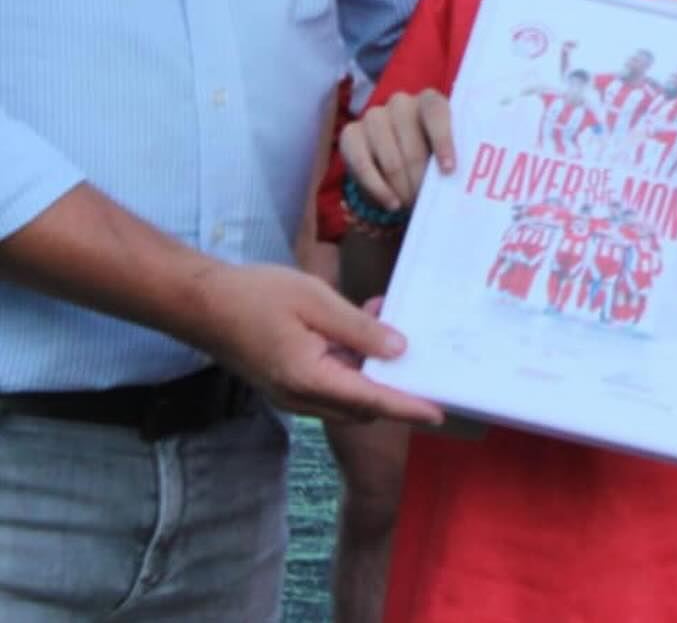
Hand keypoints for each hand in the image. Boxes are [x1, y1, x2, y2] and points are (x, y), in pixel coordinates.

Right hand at [185, 262, 442, 425]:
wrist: (203, 305)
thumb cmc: (257, 296)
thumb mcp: (315, 301)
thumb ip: (358, 328)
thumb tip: (399, 350)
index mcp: (310, 379)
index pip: (372, 400)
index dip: (408, 406)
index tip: (440, 413)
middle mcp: (301, 398)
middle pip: (363, 405)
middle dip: (394, 384)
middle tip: (417, 345)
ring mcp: (291, 395)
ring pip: (347, 395)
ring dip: (370, 370)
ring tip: (383, 316)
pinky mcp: (286, 384)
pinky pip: (329, 384)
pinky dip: (351, 364)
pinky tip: (357, 324)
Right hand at [341, 90, 454, 210]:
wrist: (394, 163)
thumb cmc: (427, 155)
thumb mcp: (441, 153)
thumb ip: (447, 158)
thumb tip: (449, 177)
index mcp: (428, 101)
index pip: (435, 112)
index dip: (443, 140)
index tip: (448, 170)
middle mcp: (400, 103)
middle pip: (412, 146)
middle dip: (419, 180)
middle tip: (424, 201)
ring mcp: (374, 116)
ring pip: (390, 160)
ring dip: (401, 188)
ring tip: (409, 203)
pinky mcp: (350, 134)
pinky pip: (363, 166)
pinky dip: (379, 189)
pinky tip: (391, 203)